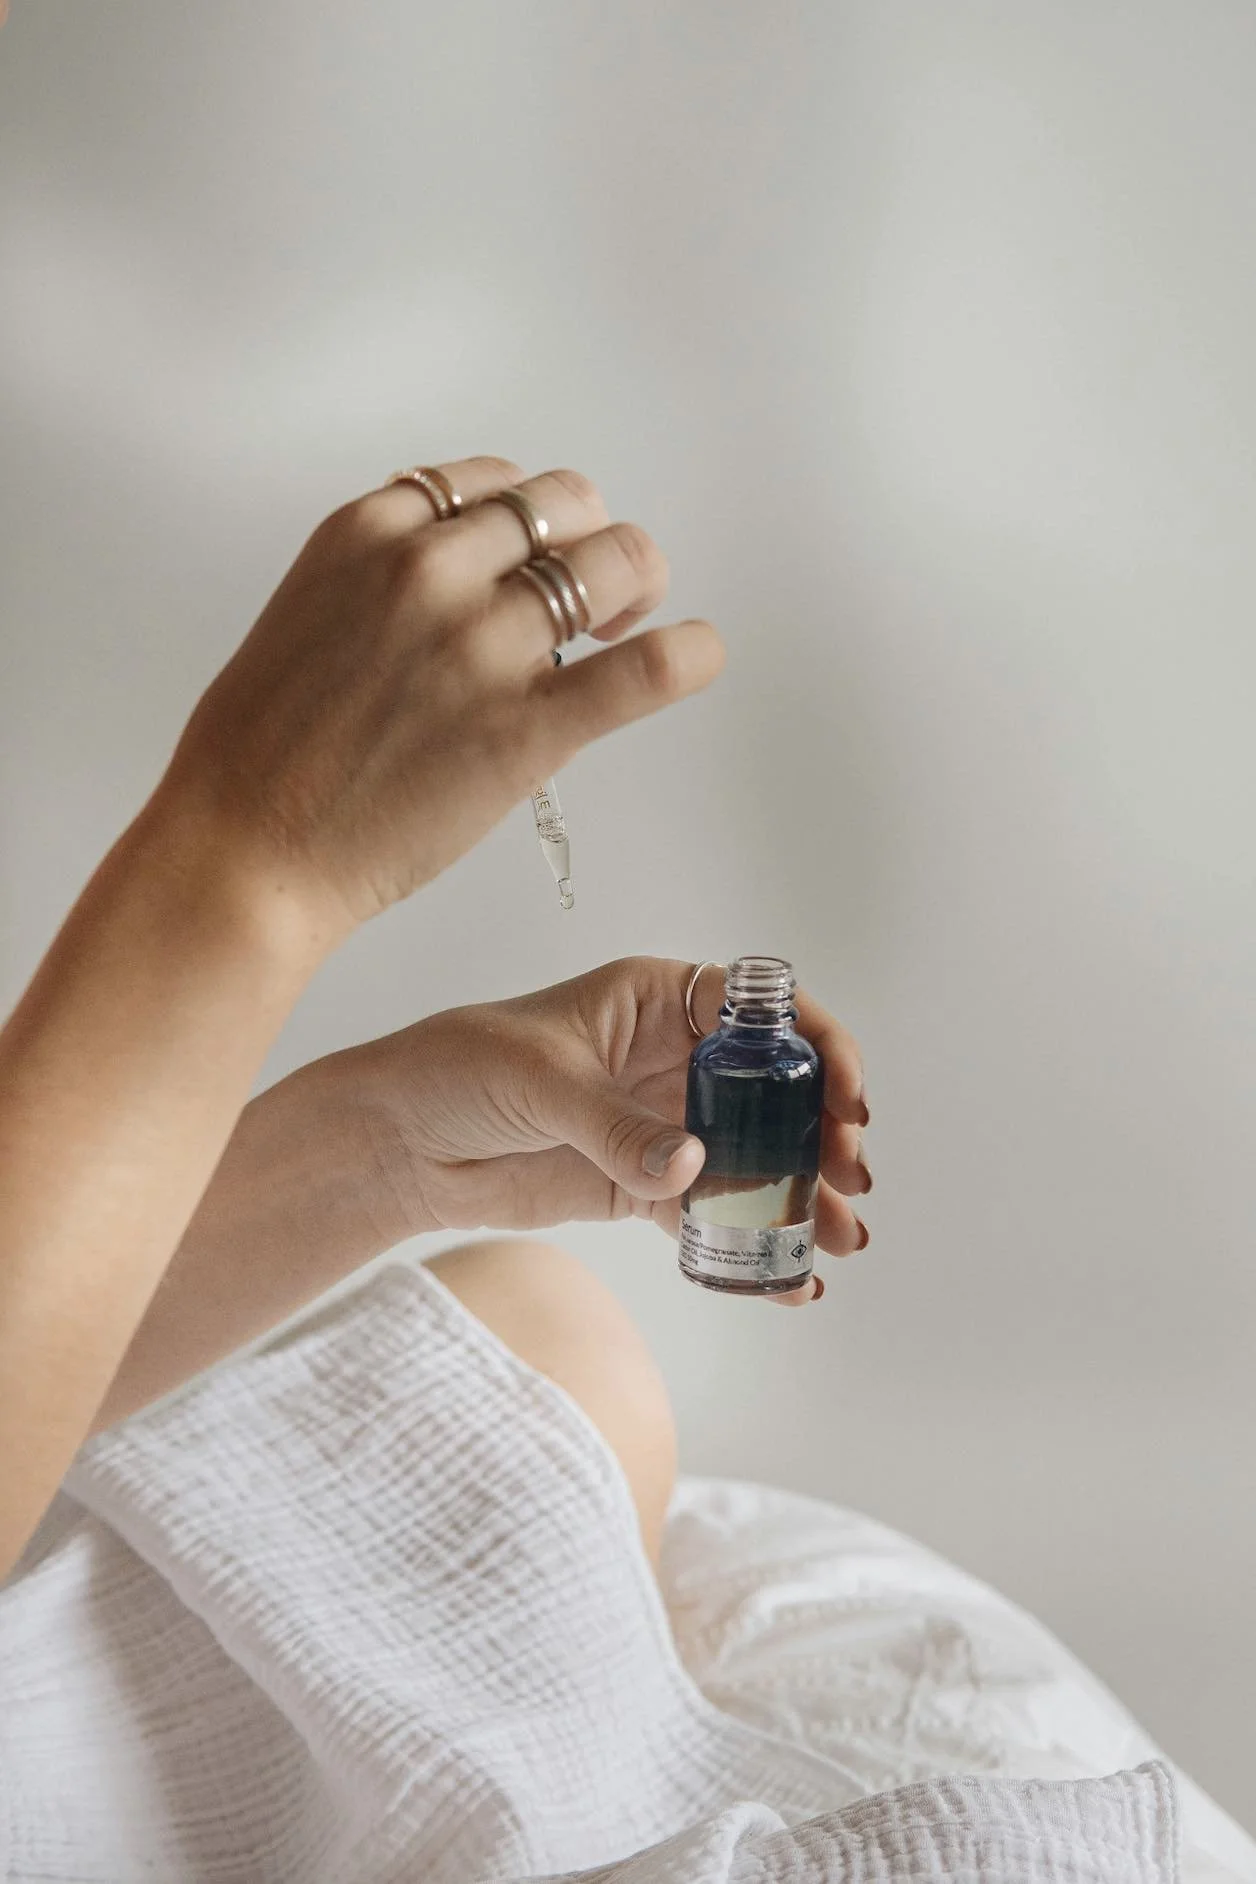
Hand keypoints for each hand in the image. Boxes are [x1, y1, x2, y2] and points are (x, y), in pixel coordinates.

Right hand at [155, 458, 723, 938]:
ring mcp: (483, 646)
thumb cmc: (261, 753)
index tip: (535, 556)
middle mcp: (433, 569)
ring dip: (636, 584)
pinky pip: (644, 669)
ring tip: (628, 624)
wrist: (247, 849)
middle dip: (590, 539)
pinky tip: (700, 654)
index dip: (530, 518)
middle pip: (565, 506)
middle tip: (597, 595)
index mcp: (371, 531)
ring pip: (614, 563)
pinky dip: (690, 654)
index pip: (491, 482)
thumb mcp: (308, 613)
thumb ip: (384, 578)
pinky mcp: (527, 728)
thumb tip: (463, 580)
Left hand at [345, 957, 871, 1303]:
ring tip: (841, 1239)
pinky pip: (710, 1214)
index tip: (846, 1096)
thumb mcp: (541, 1082)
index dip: (818, 1047)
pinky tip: (788, 1280)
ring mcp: (662, 1123)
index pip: (764, 1011)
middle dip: (824, 1131)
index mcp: (659, 1000)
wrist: (397, 1140)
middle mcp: (674, 1058)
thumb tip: (692, 1165)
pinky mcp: (641, 1185)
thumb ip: (617, 1125)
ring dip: (802, 1194)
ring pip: (755, 1156)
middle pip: (775, 1089)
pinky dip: (750, 1246)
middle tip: (851, 1177)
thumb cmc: (459, 1069)